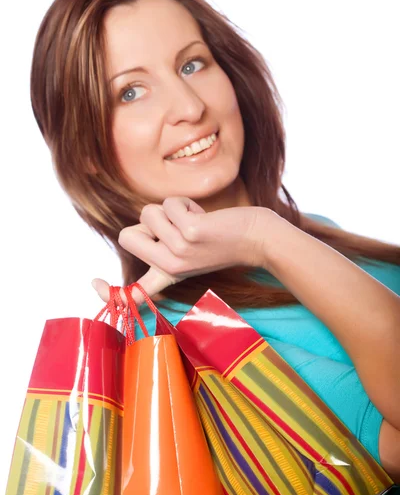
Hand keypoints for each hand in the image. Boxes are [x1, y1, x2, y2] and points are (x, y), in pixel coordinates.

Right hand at [92, 196, 270, 304]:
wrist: (256, 238)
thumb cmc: (220, 239)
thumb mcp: (187, 250)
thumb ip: (159, 242)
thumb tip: (141, 226)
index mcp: (167, 275)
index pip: (133, 292)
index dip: (109, 291)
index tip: (95, 284)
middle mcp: (169, 267)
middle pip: (126, 236)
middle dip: (146, 221)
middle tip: (174, 227)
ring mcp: (179, 251)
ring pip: (149, 212)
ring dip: (171, 208)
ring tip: (194, 220)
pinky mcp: (190, 233)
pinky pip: (169, 204)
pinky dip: (184, 202)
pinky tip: (203, 216)